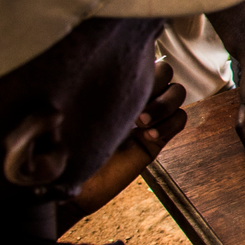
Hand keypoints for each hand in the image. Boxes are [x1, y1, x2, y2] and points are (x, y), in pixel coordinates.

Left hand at [57, 61, 188, 230]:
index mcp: (112, 84)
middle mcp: (134, 97)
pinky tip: (148, 138)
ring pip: (178, 92)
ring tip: (142, 125)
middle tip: (133, 109)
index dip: (141, 65)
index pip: (141, 56)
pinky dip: (170, 125)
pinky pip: (181, 119)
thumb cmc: (63, 149)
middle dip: (156, 85)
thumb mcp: (71, 113)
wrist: (70, 187)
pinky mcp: (156, 140)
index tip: (121, 86)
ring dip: (165, 105)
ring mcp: (148, 117)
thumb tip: (91, 64)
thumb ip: (85, 90)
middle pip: (166, 70)